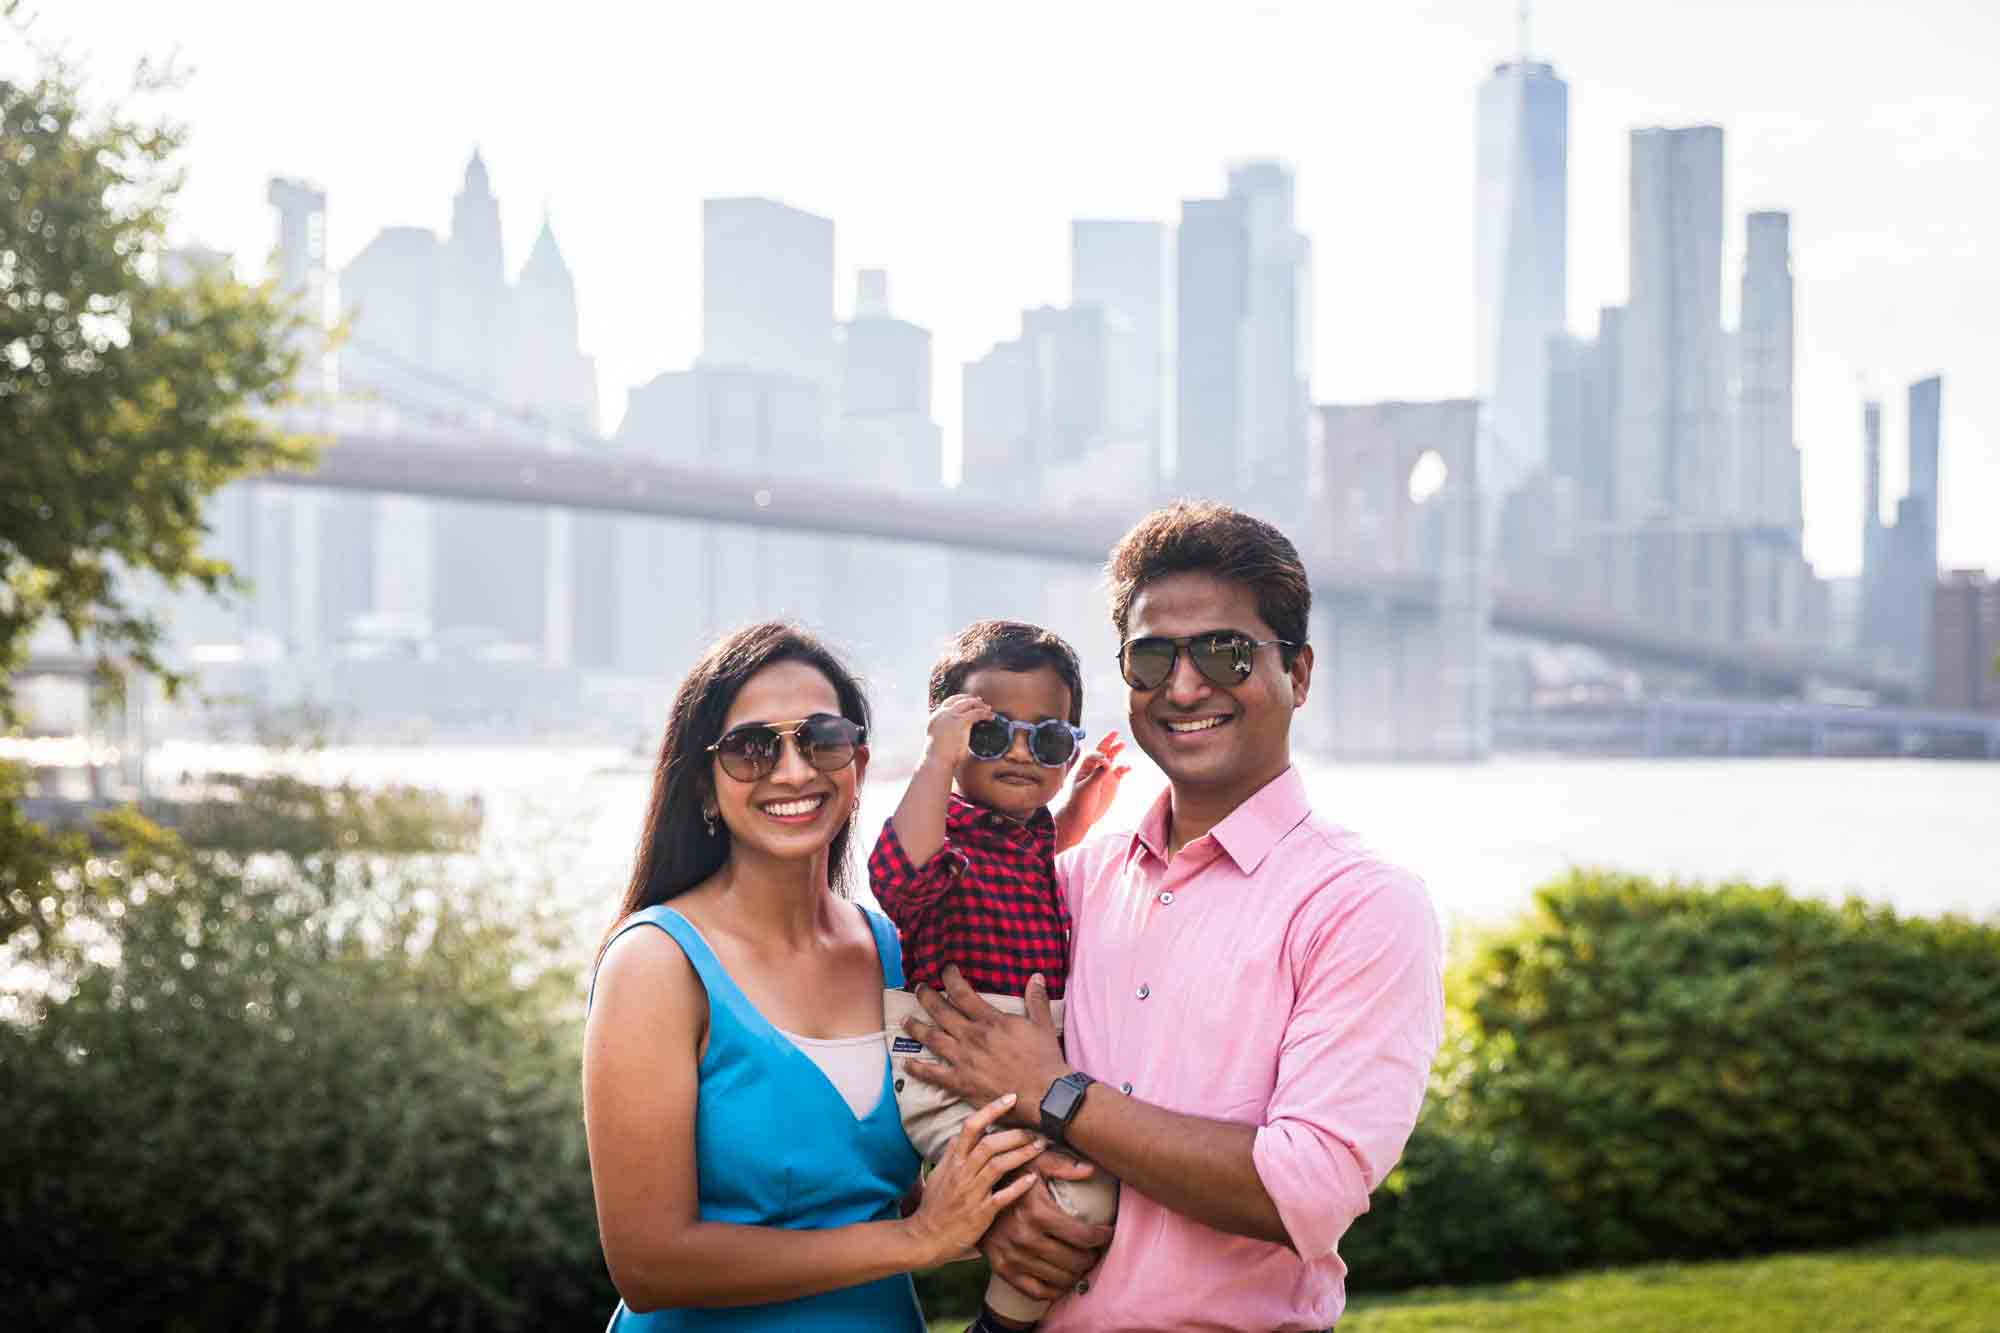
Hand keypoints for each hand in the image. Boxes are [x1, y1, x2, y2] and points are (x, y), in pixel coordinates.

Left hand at [902, 967, 1069, 1124]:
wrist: (1044, 1095)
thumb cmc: (1045, 1060)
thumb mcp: (1043, 1025)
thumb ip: (1036, 1000)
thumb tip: (1036, 976)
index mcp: (990, 1021)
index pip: (963, 994)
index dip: (951, 979)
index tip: (945, 970)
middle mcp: (972, 1036)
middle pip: (941, 1011)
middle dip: (927, 997)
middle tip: (918, 989)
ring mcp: (963, 1060)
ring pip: (932, 1038)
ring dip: (916, 1027)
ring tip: (905, 1020)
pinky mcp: (960, 1082)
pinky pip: (932, 1074)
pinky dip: (917, 1068)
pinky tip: (906, 1063)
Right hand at [905, 1093, 1044, 1265]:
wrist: (926, 1237)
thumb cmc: (935, 1204)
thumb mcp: (939, 1174)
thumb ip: (952, 1153)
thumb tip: (961, 1133)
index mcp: (953, 1161)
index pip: (970, 1127)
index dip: (990, 1110)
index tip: (1010, 1098)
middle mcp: (962, 1173)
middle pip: (989, 1144)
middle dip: (1016, 1134)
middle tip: (1037, 1129)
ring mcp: (971, 1193)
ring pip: (998, 1166)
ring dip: (1021, 1153)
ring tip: (1040, 1146)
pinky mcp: (980, 1213)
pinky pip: (1002, 1197)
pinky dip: (1018, 1186)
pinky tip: (1033, 1178)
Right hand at [925, 693, 994, 761]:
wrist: (937, 760)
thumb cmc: (939, 757)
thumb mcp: (940, 740)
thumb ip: (947, 732)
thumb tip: (957, 733)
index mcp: (935, 717)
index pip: (948, 703)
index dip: (959, 700)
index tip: (968, 702)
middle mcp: (942, 713)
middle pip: (958, 699)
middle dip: (970, 699)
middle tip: (980, 702)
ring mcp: (951, 715)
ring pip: (968, 703)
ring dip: (979, 705)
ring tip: (988, 709)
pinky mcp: (961, 721)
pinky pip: (977, 712)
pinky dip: (985, 714)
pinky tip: (991, 717)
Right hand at [979, 1168, 1115, 1301]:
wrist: (972, 1199)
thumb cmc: (1010, 1178)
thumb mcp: (1033, 1162)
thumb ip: (1061, 1164)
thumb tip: (1090, 1169)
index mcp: (1037, 1213)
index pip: (1084, 1236)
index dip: (1102, 1237)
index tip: (1107, 1233)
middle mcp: (1025, 1238)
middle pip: (1076, 1261)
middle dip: (1092, 1256)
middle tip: (1095, 1249)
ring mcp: (1014, 1258)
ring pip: (1061, 1278)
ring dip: (1078, 1273)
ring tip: (1082, 1262)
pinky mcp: (1004, 1271)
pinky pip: (1037, 1292)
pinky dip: (1056, 1291)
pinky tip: (1063, 1280)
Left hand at [1054, 731, 1130, 851]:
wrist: (1080, 817)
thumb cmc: (1078, 802)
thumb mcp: (1086, 787)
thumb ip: (1097, 774)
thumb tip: (1108, 762)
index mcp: (1084, 767)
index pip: (1094, 754)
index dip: (1101, 755)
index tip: (1106, 762)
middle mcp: (1095, 768)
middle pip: (1103, 751)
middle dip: (1108, 741)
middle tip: (1115, 732)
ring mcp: (1104, 775)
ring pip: (1112, 758)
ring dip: (1116, 751)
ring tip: (1122, 744)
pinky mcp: (1112, 783)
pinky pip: (1120, 771)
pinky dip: (1125, 768)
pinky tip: (1128, 767)